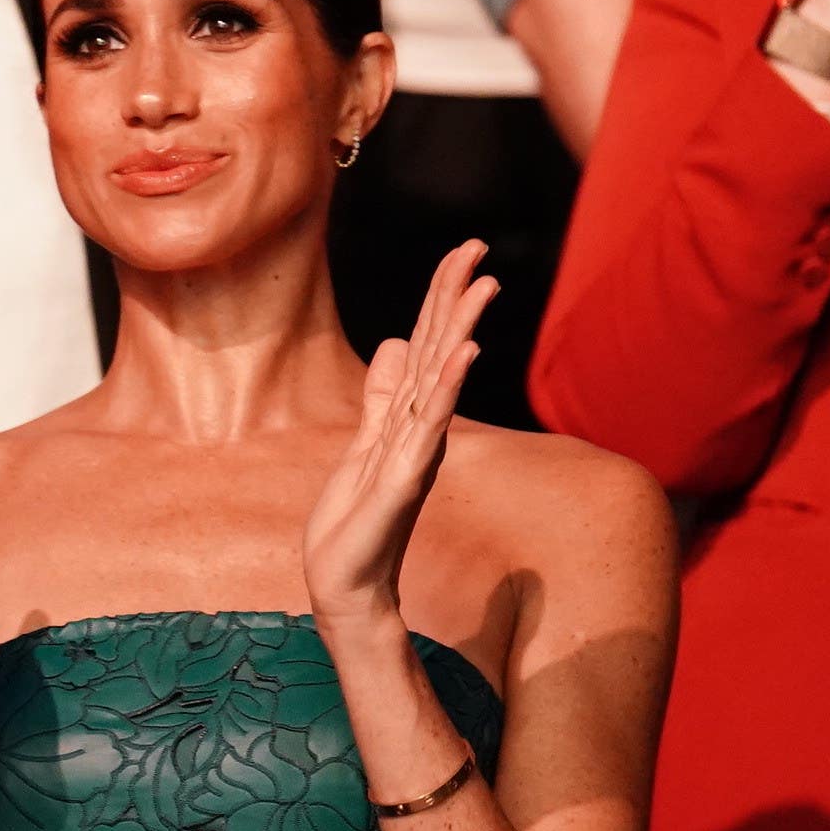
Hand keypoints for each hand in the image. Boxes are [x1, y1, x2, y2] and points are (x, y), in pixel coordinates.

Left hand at [302, 241, 495, 632]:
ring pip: (443, 380)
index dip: (442, 298)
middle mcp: (423, 428)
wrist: (346, 579)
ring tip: (484, 287)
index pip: (430, 345)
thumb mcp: (365, 442)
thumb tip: (399, 345)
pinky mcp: (405, 478)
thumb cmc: (356, 518)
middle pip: (443, 351)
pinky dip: (446, 389)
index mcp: (411, 415)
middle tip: (479, 251)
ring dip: (462, 331)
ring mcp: (417, 451)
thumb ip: (384, 396)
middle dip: (458, 299)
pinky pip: (429, 427)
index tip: (462, 252)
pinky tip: (462, 356)